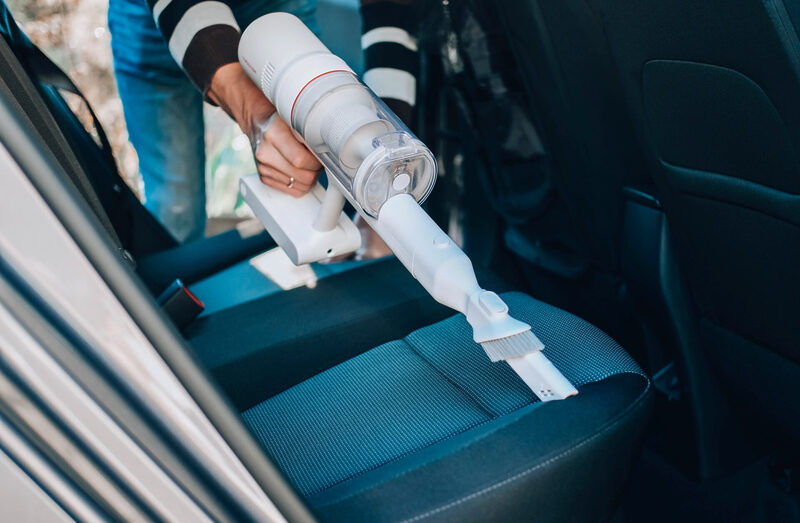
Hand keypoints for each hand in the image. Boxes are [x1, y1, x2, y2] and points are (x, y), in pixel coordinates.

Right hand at [208, 63, 321, 195]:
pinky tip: (299, 170)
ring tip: (309, 163)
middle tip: (319, 159)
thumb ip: (309, 129)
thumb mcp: (293, 114)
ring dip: (310, 178)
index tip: (323, 154)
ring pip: (299, 187)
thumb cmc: (277, 112)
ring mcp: (262, 166)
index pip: (302, 160)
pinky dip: (300, 183)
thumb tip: (329, 146)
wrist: (253, 115)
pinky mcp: (263, 175)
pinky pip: (290, 190)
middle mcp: (265, 152)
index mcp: (273, 134)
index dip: (318, 160)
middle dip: (317, 171)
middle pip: (303, 177)